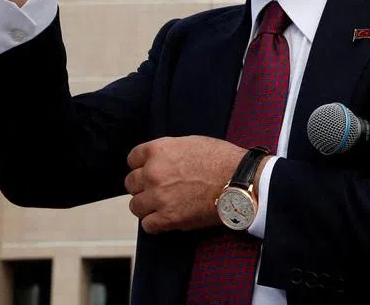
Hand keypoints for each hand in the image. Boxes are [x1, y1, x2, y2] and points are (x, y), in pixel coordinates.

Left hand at [124, 136, 247, 233]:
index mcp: (159, 150)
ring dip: (146, 206)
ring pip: (135, 205)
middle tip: (158, 189)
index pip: (132, 159)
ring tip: (161, 206)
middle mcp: (153, 172)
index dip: (141, 166)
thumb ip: (168, 152)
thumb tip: (159, 161)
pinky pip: (147, 225)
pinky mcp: (168, 218)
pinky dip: (155, 223)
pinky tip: (166, 218)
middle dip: (143, 186)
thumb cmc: (221, 160)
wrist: (239, 181)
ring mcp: (159, 196)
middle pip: (131, 183)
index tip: (148, 171)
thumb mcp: (190, 143)